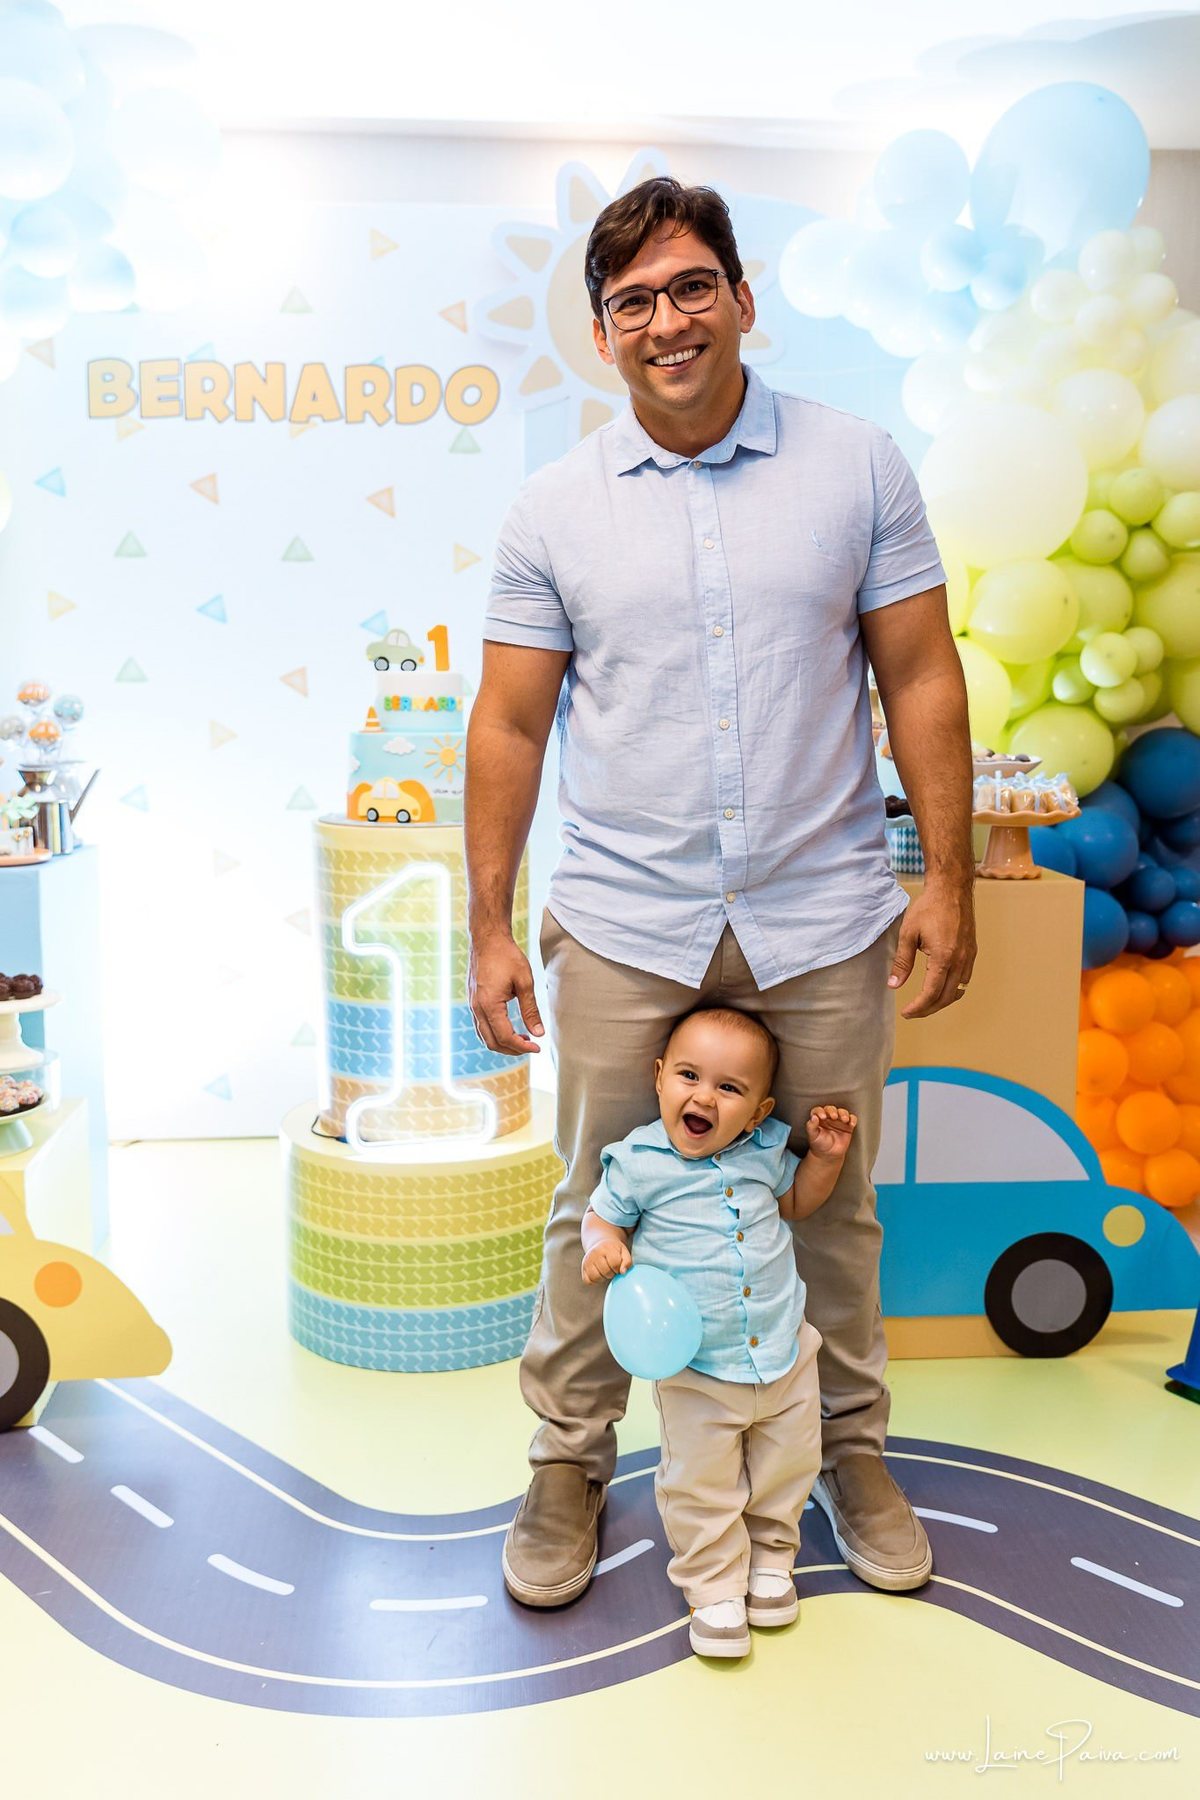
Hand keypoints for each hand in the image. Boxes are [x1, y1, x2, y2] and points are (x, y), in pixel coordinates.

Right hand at [468, 932, 544, 1055]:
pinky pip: (481, 1026)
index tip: (537, 1047)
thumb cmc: (507, 956)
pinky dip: (495, 1033)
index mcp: (489, 1005)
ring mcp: (472, 1005)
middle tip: (531, 1046)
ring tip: (522, 1038)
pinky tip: (509, 1027)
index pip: (505, 1037)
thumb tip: (538, 1033)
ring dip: (503, 1043)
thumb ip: (530, 1010)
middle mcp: (477, 1008)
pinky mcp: (473, 1001)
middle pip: (492, 1042)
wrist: (488, 939)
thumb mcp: (524, 982)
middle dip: (512, 1049)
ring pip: (484, 1036)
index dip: (522, 1047)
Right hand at [582, 1243, 631, 1284]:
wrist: (600, 1242)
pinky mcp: (583, 1267)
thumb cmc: (614, 1250)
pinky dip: (594, 1280)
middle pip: (606, 1271)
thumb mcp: (623, 1251)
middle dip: (612, 1273)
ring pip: (596, 1277)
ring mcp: (587, 1261)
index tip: (618, 1266)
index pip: (615, 1263)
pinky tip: (599, 1274)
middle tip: (612, 1268)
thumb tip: (623, 1272)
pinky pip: (588, 1281)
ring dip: (603, 1278)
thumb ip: (627, 1261)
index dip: (619, 1267)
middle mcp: (594, 1253)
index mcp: (606, 1248)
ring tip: (605, 1271)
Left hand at [806, 1105, 856, 1161]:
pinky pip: (851, 1119)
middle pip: (831, 1109)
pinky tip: (851, 1123)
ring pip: (842, 1112)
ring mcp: (838, 1121)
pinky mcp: (847, 1126)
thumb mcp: (813, 1136)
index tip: (822, 1116)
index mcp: (818, 1119)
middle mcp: (828, 1118)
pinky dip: (852, 1119)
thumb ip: (811, 1127)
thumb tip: (813, 1117)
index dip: (820, 1111)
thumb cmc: (820, 1144)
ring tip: (844, 1119)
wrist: (829, 1155)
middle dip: (832, 1111)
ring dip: (843, 1114)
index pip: (818, 1110)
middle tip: (834, 1116)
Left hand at [887, 882, 976, 1018]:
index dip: (918, 1007)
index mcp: (943, 957)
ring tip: (925, 1004)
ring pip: (958, 991)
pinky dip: (954, 990)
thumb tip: (893, 985)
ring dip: (942, 1001)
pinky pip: (965, 979)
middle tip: (913, 1012)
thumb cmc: (929, 908)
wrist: (952, 889)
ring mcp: (969, 957)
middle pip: (946, 997)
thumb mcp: (908, 934)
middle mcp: (960, 960)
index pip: (931, 993)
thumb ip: (902, 962)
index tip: (906, 1013)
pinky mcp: (972, 952)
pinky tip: (942, 988)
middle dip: (928, 1009)